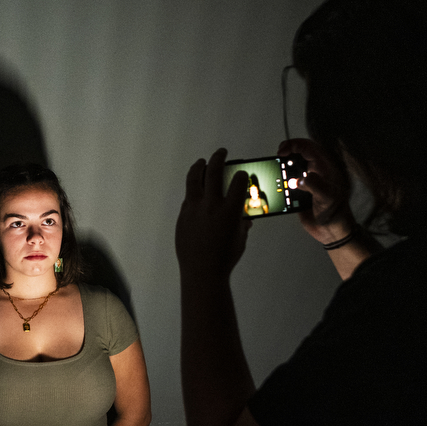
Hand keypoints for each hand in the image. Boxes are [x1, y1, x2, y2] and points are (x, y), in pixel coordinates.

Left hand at [176, 148, 252, 281]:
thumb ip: (242, 222)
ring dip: (199, 167)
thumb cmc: (225, 258)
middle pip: (213, 172)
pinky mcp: (182, 216)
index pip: (238, 181)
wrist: (202, 272)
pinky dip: (193, 190)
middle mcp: (211, 205)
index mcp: (229, 210)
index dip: (241, 175)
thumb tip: (244, 217)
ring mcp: (194, 209)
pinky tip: (196, 190)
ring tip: (202, 162)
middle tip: (221, 153)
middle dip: (218, 158)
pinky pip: (188, 197)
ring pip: (194, 179)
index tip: (242, 173)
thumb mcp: (240, 238)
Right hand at [278, 138, 356, 244]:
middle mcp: (315, 172)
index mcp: (325, 168)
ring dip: (282, 167)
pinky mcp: (300, 192)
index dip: (294, 145)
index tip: (282, 151)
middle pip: (299, 153)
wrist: (331, 232)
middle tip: (277, 157)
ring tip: (276, 171)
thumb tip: (299, 179)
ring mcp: (307, 182)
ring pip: (292, 166)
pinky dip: (281, 181)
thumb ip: (315, 184)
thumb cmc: (336, 214)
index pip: (308, 147)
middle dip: (286, 152)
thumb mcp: (327, 196)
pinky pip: (288, 181)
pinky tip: (277, 185)